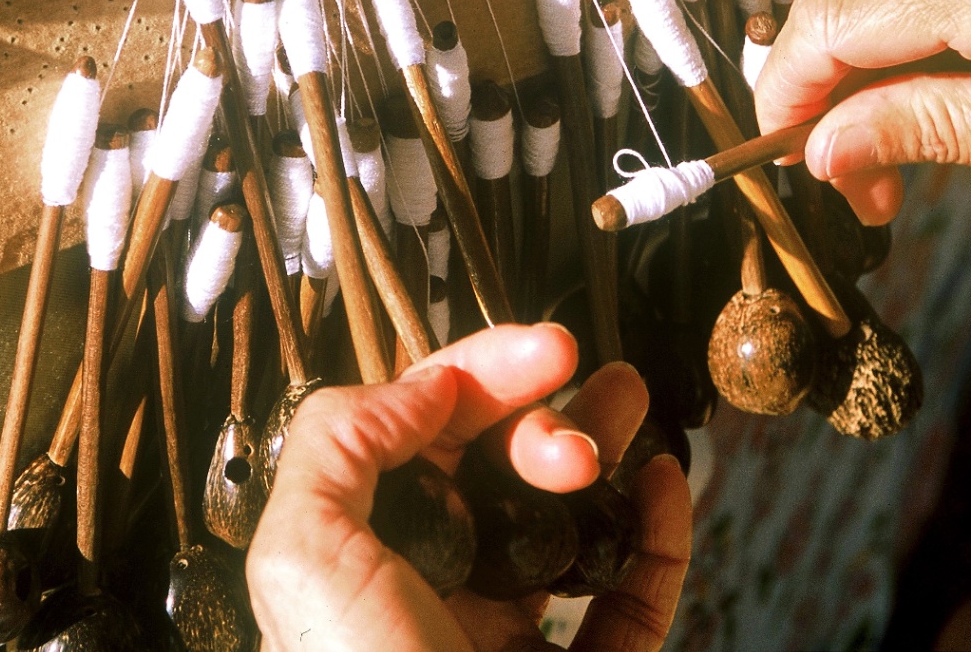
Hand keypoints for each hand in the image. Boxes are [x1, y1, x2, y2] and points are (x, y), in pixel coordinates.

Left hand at [246, 324, 691, 651]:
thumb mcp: (305, 559)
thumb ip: (339, 446)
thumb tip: (420, 386)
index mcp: (362, 559)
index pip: (420, 437)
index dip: (480, 373)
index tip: (544, 347)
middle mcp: (432, 592)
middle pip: (499, 469)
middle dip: (550, 416)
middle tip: (587, 417)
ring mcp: (509, 640)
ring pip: (568, 521)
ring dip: (609, 452)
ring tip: (638, 411)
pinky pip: (626, 599)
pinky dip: (655, 536)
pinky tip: (665, 488)